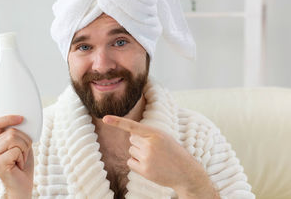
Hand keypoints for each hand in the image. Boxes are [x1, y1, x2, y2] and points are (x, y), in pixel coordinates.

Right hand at [0, 115, 33, 197]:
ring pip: (14, 139)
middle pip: (11, 131)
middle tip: (22, 154)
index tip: (21, 118)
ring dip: (24, 149)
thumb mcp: (21, 144)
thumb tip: (22, 120)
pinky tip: (18, 165)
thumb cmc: (22, 164)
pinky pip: (16, 150)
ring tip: (20, 159)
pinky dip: (22, 157)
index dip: (8, 118)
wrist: (22, 185)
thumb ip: (18, 133)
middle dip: (24, 141)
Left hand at [102, 115, 218, 197]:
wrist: (186, 172)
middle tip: (154, 149)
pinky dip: (137, 164)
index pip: (132, 126)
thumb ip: (147, 134)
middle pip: (131, 139)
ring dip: (139, 154)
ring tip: (154, 158)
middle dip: (139, 143)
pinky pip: (130, 162)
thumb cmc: (173, 152)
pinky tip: (150, 166)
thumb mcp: (164, 137)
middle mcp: (149, 144)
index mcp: (155, 133)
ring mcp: (147, 158)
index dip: (117, 121)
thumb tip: (129, 134)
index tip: (105, 118)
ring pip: (131, 150)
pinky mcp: (144, 170)